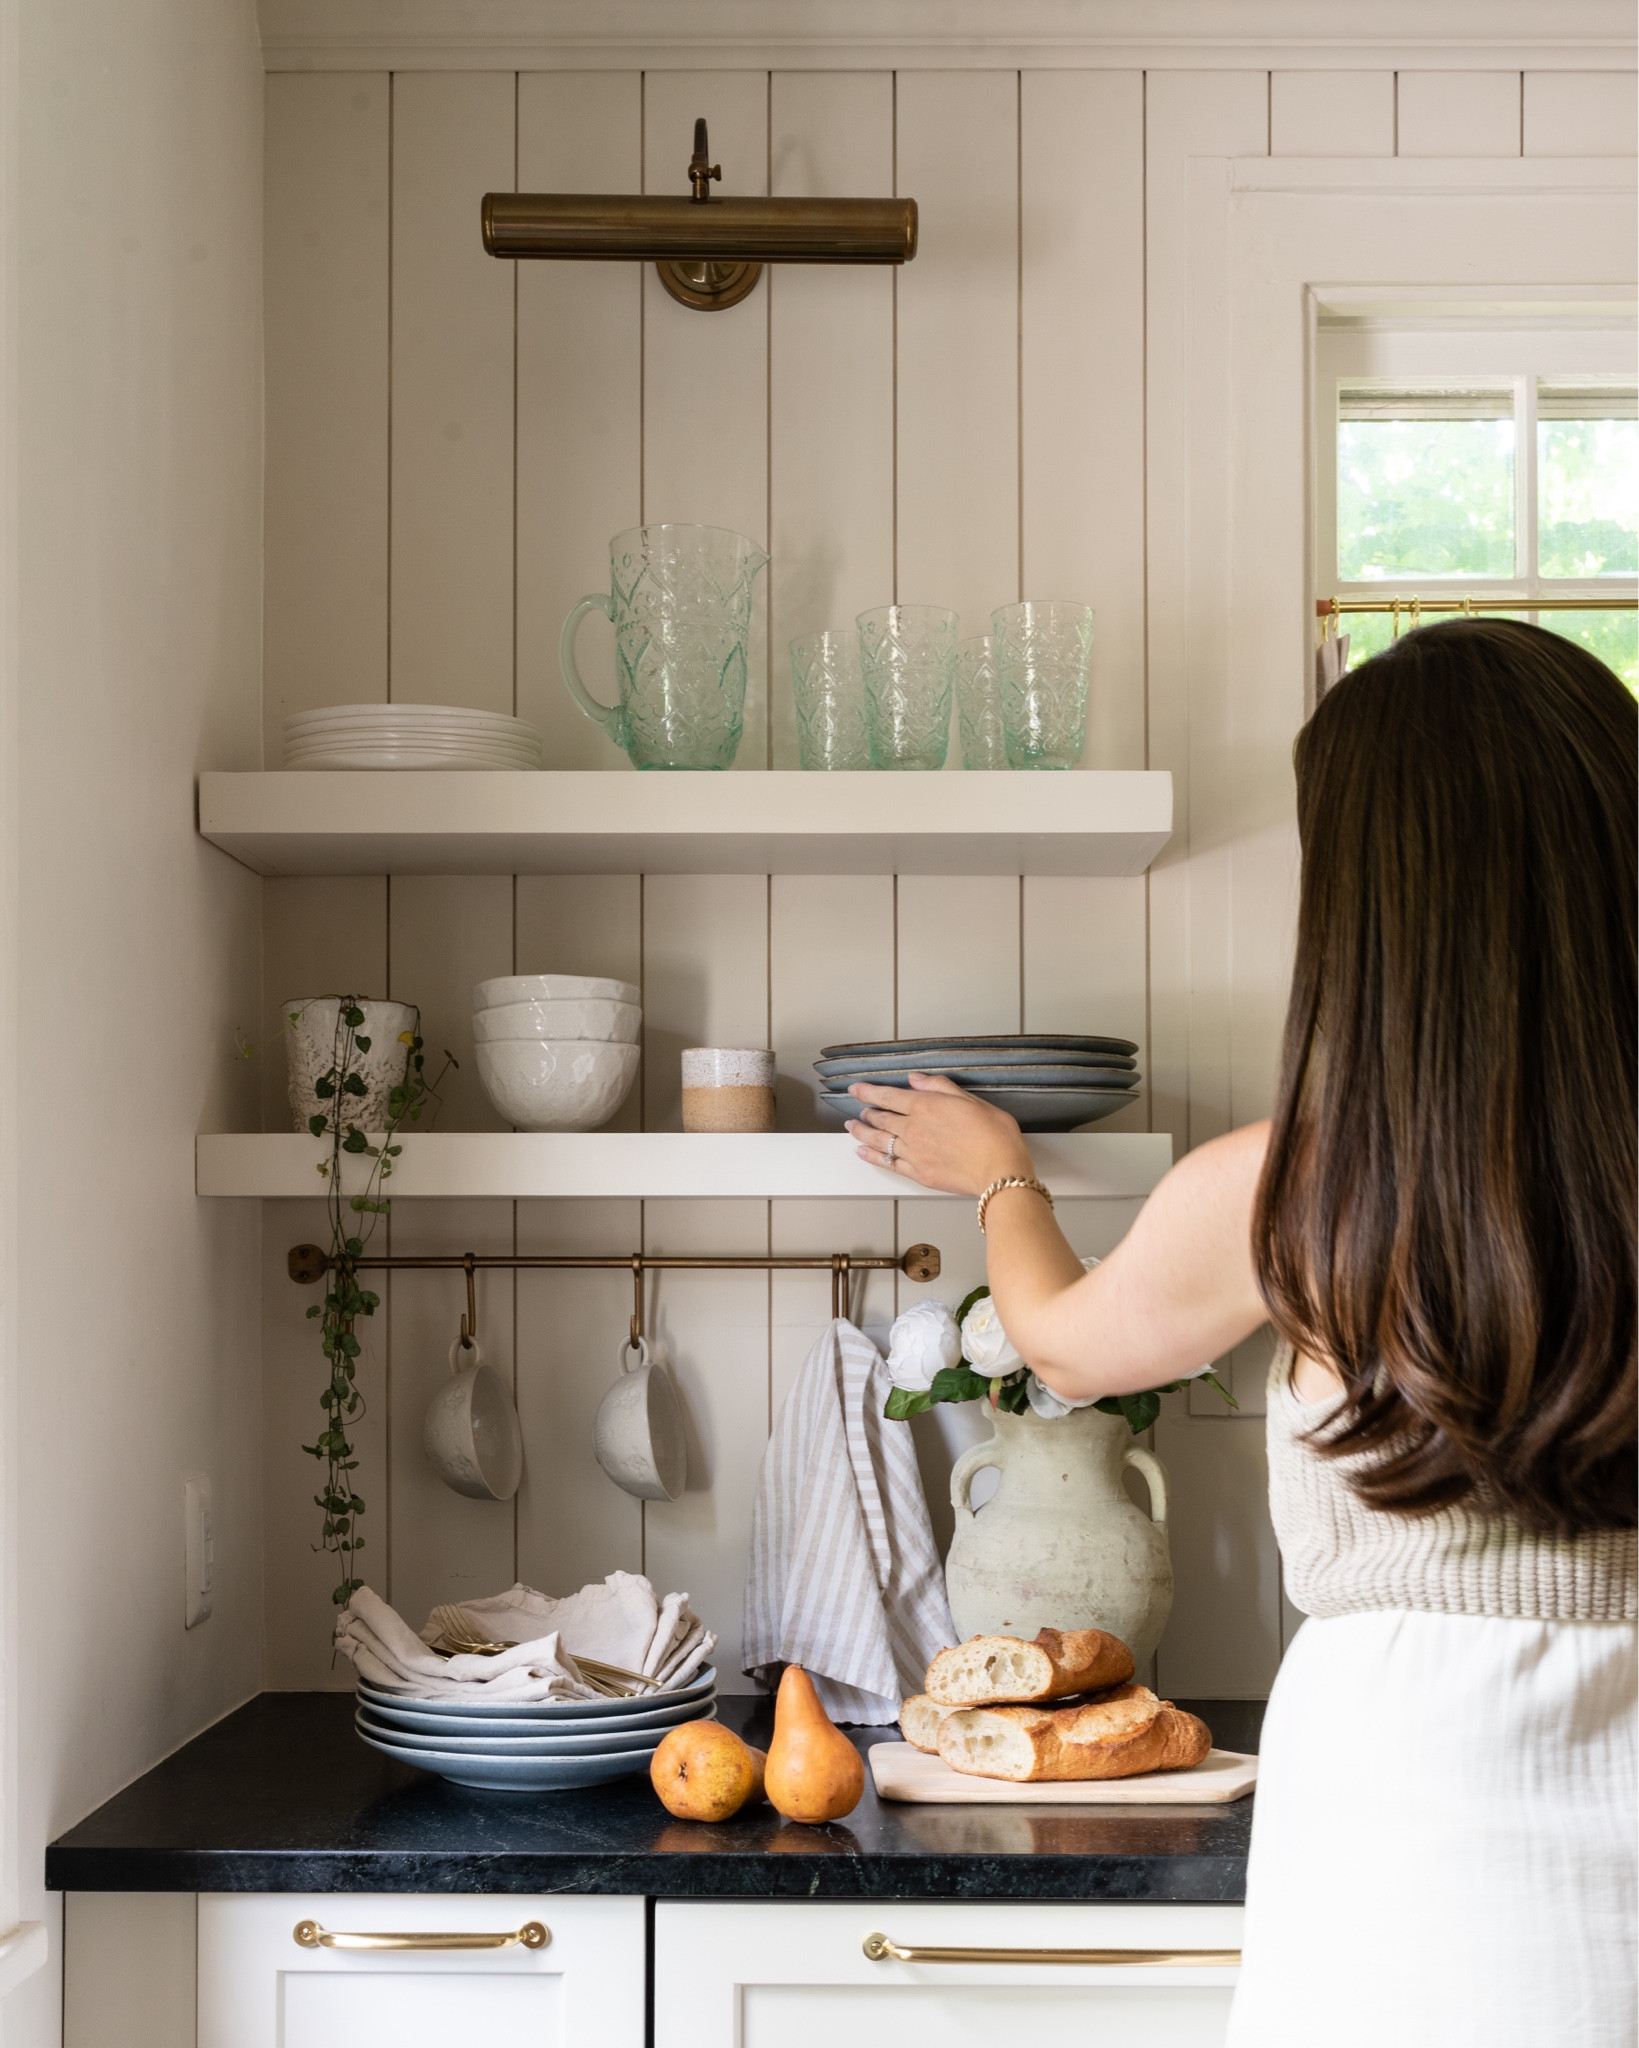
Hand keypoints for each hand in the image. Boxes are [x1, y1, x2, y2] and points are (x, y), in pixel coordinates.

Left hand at [846, 1072, 1034, 1195]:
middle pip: (880, 1118)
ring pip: (879, 1140)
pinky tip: (863, 1152)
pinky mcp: (917, 1173)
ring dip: (862, 1132)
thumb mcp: (971, 1100)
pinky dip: (871, 1156)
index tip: (855, 1089)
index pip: (888, 1096)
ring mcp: (913, 1153)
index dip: (868, 1092)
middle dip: (865, 1112)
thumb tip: (916, 1080)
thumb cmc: (993, 1135)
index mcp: (926, 1107)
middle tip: (858, 1110)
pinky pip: (887, 1163)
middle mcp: (913, 1129)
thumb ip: (940, 1087)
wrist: (999, 1170)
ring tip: (852, 1128)